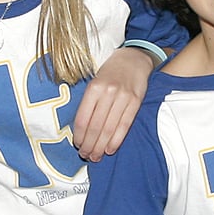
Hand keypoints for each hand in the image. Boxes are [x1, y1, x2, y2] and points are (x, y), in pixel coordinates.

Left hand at [71, 46, 154, 161]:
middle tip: (86, 155)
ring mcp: (123, 98)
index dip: (79, 136)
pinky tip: (110, 149)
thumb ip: (89, 102)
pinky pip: (124, 125)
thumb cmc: (110, 72)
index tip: (77, 145)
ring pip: (109, 129)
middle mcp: (108, 92)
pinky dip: (116, 140)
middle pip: (96, 126)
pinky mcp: (136, 102)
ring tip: (96, 156)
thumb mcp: (94, 81)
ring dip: (101, 146)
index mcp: (94, 87)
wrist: (134, 59)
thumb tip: (81, 129)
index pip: (83, 118)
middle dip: (89, 145)